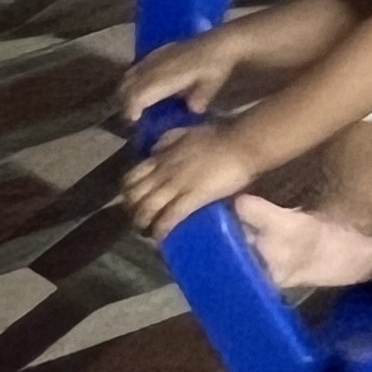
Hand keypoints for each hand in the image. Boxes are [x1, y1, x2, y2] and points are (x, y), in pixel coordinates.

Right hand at [119, 32, 232, 126]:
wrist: (221, 40)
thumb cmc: (216, 65)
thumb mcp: (209, 86)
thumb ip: (198, 101)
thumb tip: (192, 111)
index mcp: (164, 77)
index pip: (137, 96)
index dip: (130, 109)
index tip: (134, 120)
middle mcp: (154, 66)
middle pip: (127, 86)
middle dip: (125, 102)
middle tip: (132, 115)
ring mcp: (154, 57)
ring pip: (128, 75)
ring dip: (126, 90)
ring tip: (134, 103)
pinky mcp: (157, 51)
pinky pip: (136, 66)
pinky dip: (132, 78)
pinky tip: (142, 85)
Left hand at [119, 118, 259, 239]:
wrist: (243, 144)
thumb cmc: (220, 137)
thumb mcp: (185, 133)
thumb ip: (168, 141)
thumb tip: (155, 151)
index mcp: (162, 158)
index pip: (131, 178)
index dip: (128, 192)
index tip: (133, 200)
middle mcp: (163, 173)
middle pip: (134, 196)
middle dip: (132, 211)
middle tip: (140, 219)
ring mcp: (177, 186)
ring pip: (147, 209)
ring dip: (144, 223)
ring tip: (149, 232)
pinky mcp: (193, 198)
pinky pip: (170, 217)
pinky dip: (162, 229)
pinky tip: (162, 237)